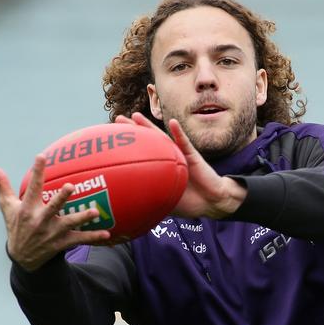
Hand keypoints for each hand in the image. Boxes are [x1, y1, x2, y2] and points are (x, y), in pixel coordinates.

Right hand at [0, 155, 111, 271]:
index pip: (33, 187)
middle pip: (52, 207)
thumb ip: (0, 184)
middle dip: (61, 197)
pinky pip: (80, 239)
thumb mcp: (6, 206)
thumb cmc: (16, 225)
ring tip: (95, 212)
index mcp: (27, 209)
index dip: (37, 172)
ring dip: (82, 218)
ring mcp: (52, 232)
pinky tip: (107, 234)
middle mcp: (40, 220)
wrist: (22, 258)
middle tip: (70, 186)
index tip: (41, 157)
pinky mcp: (62, 243)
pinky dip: (93, 237)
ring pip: (70, 224)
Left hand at [115, 113, 246, 218]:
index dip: (128, 146)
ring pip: (161, 137)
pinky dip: (179, 132)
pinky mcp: (193, 156)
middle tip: (117, 119)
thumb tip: (129, 209)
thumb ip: (151, 200)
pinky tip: (173, 122)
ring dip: (149, 126)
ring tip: (136, 116)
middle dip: (132, 129)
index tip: (111, 138)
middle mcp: (167, 157)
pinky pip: (185, 142)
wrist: (212, 201)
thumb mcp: (166, 202)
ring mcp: (179, 154)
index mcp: (160, 168)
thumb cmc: (190, 203)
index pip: (141, 154)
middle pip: (146, 140)